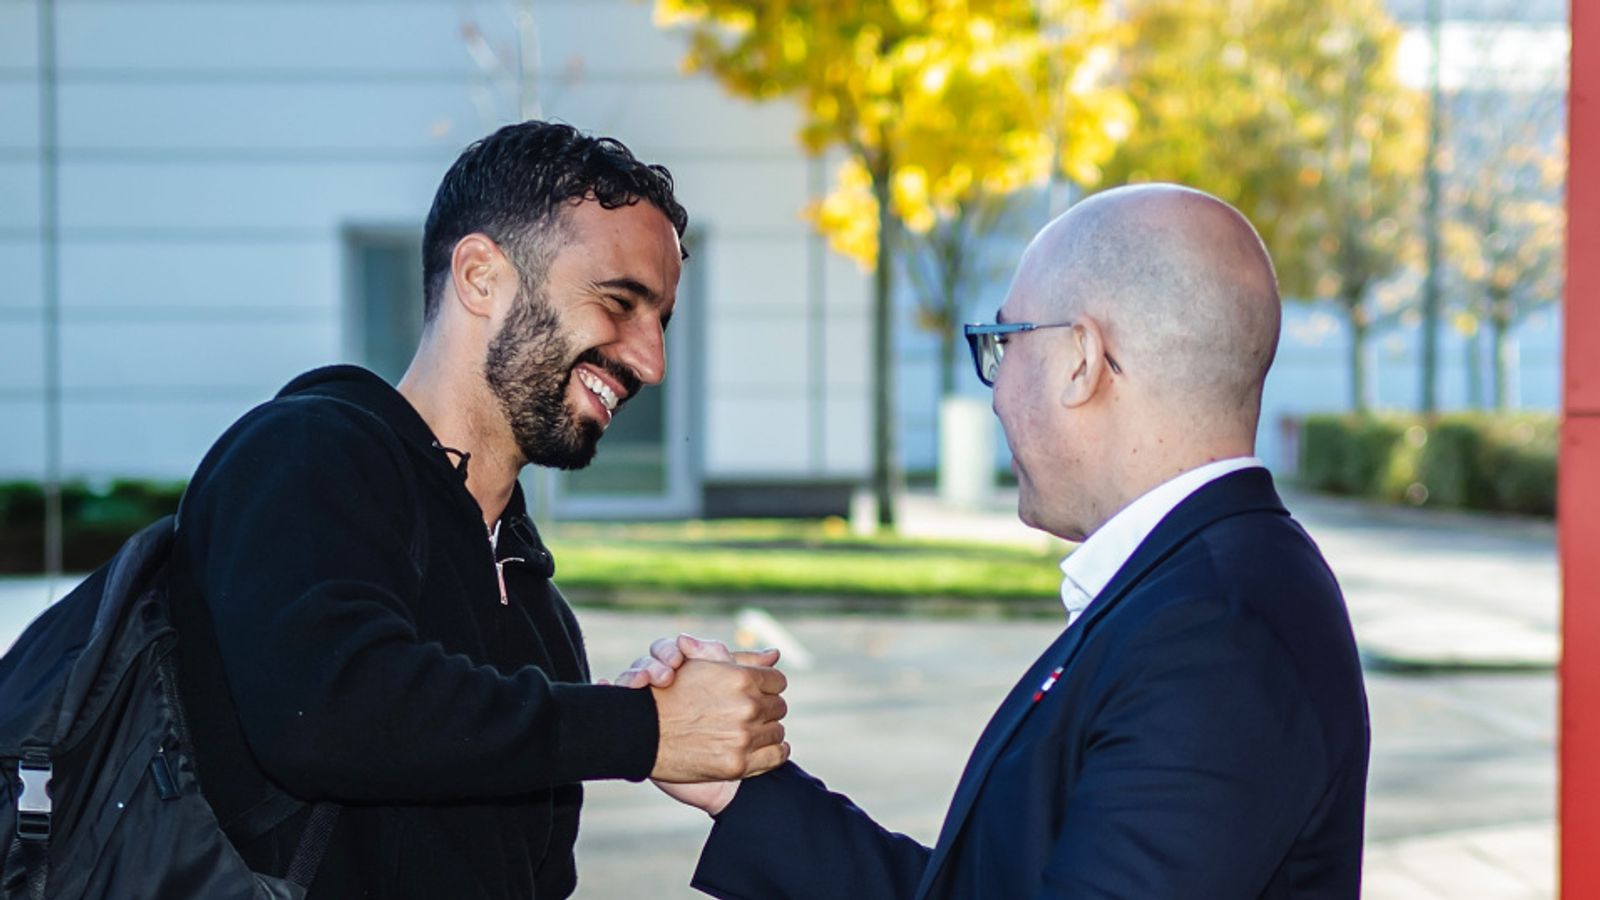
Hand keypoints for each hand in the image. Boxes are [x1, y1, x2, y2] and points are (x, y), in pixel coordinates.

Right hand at [606, 635, 786, 815]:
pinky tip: (754, 749)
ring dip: (765, 731)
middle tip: (746, 714)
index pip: (777, 681)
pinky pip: (776, 756)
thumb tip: (775, 654)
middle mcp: (747, 707)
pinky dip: (771, 753)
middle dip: (765, 708)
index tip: (754, 692)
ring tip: (744, 732)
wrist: (641, 736)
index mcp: (741, 678)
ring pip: (778, 731)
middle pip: (779, 706)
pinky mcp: (738, 765)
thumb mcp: (702, 666)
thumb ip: (741, 660)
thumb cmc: (670, 695)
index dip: (765, 686)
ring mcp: (743, 737)